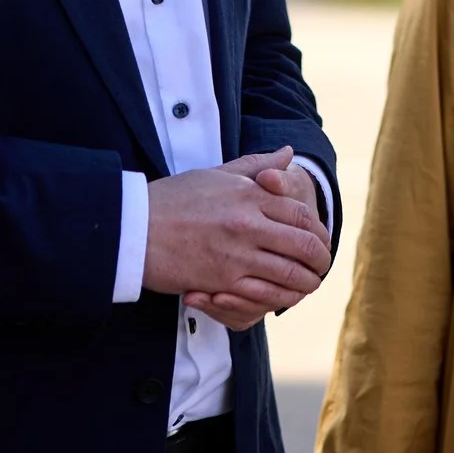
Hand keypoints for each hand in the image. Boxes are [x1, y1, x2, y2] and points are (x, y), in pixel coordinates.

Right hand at [145, 148, 329, 329]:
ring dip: (305, 284)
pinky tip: (281, 299)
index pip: (302, 213)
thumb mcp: (216, 173)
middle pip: (305, 245)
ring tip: (307, 286)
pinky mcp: (223, 280)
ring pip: (291, 274)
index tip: (319, 241)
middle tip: (321, 268)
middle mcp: (249, 222)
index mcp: (250, 194)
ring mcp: (238, 253)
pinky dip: (278, 298)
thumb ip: (256, 165)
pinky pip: (264, 294)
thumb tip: (288, 153)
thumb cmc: (171, 198)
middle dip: (320, 260)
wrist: (132, 227)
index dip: (318, 231)